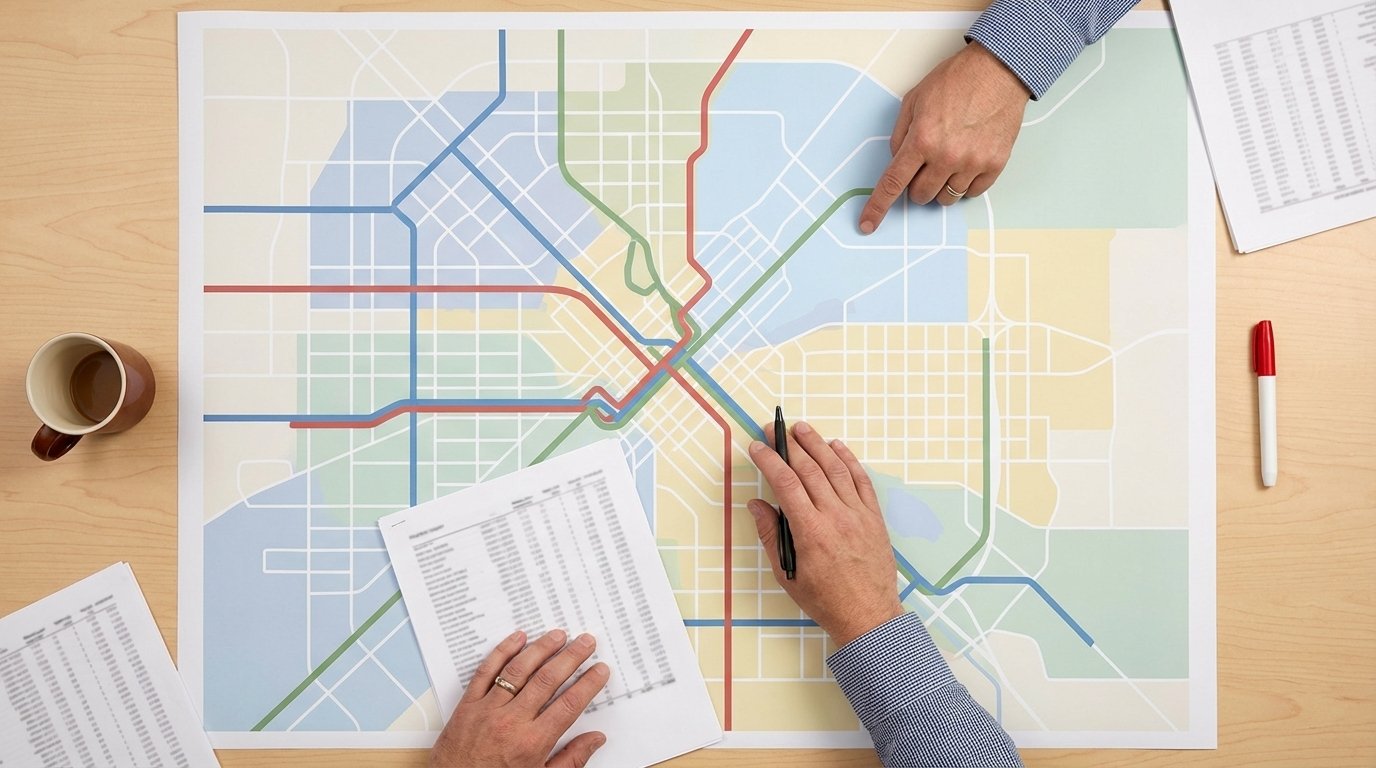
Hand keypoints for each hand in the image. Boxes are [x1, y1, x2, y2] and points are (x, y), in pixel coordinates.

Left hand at [430, 629, 610, 767]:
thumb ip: (571, 760)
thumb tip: (595, 739)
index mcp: (532, 743)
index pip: (569, 705)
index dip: (588, 684)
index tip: (600, 670)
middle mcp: (511, 722)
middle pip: (548, 680)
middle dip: (571, 657)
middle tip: (586, 642)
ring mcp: (487, 710)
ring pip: (519, 670)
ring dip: (541, 649)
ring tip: (558, 635)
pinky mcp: (468, 705)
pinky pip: (486, 671)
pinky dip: (502, 652)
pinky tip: (517, 638)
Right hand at [746, 422, 903, 646]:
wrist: (868, 616)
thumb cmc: (825, 600)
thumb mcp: (787, 574)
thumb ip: (771, 535)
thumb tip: (757, 505)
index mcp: (811, 531)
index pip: (785, 483)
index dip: (769, 460)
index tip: (757, 447)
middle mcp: (835, 516)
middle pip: (810, 469)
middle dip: (789, 445)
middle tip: (774, 428)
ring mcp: (858, 514)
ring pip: (835, 469)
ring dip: (817, 444)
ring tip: (802, 428)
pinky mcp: (873, 517)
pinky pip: (861, 480)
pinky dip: (849, 460)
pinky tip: (837, 447)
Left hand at [859, 40, 1030, 233]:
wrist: (999, 70)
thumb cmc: (956, 80)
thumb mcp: (914, 100)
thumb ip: (900, 134)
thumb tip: (897, 160)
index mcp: (922, 139)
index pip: (893, 183)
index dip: (878, 207)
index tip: (868, 224)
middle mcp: (946, 156)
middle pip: (920, 195)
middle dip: (916, 185)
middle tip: (925, 164)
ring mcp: (972, 162)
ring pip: (946, 198)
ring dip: (941, 186)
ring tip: (949, 160)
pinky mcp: (995, 165)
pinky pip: (972, 193)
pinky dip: (965, 184)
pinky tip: (966, 162)